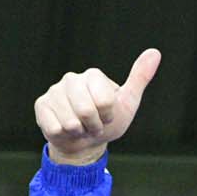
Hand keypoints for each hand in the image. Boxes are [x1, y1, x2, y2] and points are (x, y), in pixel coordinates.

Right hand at [34, 49, 160, 164]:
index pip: (104, 102)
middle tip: (93, 124)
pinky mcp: (41, 105)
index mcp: (93, 75)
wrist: (84, 142)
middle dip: (94, 126)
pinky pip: (55, 127)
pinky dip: (64, 135)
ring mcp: (54, 91)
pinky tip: (66, 130)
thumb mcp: (128, 103)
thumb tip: (155, 52)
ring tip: (81, 127)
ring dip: (79, 132)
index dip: (107, 116)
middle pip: (85, 111)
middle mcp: (71, 79)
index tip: (107, 116)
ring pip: (70, 122)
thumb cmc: (108, 122)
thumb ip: (139, 78)